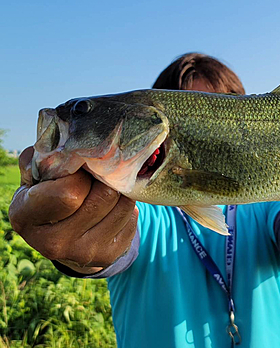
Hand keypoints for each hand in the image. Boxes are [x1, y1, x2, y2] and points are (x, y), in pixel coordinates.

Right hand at [8, 147, 137, 273]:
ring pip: (123, 205)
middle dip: (105, 180)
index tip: (79, 173)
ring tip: (105, 189)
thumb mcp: (35, 178)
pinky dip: (127, 207)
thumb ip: (41, 158)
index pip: (69, 193)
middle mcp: (53, 242)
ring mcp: (83, 253)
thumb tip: (62, 143)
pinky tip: (112, 208)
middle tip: (99, 176)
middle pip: (103, 196)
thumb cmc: (48, 196)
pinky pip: (133, 218)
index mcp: (27, 217)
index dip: (80, 176)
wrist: (62, 237)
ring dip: (119, 191)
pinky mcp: (108, 256)